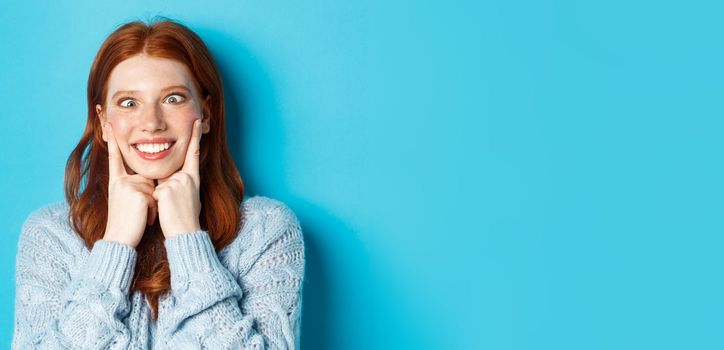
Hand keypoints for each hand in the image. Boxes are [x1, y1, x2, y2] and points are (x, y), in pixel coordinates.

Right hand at [103, 122, 156, 247]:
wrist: (120, 240)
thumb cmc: (127, 223)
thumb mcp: (127, 200)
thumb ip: (135, 186)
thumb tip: (150, 182)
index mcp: (117, 181)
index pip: (116, 157)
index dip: (113, 140)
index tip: (109, 123)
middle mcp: (121, 181)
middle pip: (147, 178)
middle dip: (149, 196)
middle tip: (138, 212)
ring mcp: (129, 187)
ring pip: (153, 188)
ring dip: (152, 205)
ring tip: (140, 216)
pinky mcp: (138, 194)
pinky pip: (155, 198)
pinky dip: (153, 211)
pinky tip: (144, 219)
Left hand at [153, 119, 202, 238]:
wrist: (185, 233)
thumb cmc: (185, 218)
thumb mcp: (188, 196)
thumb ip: (179, 183)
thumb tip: (169, 179)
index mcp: (193, 177)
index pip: (194, 153)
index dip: (195, 136)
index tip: (197, 121)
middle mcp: (187, 177)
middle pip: (168, 172)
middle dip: (165, 188)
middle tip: (174, 205)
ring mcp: (177, 182)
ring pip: (158, 183)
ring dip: (159, 197)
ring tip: (170, 210)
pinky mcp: (166, 189)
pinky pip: (154, 192)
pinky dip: (155, 202)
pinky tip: (165, 210)